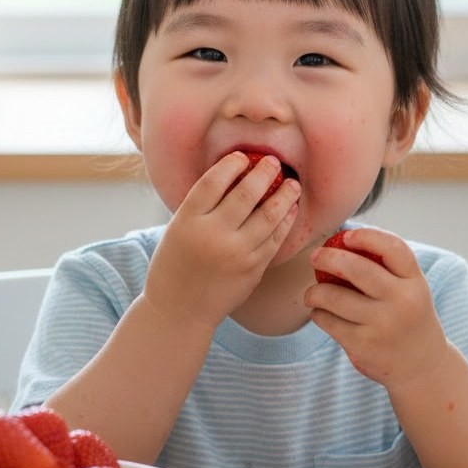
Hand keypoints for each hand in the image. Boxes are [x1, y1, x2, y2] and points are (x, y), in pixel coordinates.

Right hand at [143, 152, 300, 330]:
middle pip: (246, 194)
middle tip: (273, 162)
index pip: (214, 182)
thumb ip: (202, 207)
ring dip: (285, 195)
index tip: (242, 157)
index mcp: (188, 220)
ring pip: (268, 215)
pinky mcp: (253, 270)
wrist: (180, 311)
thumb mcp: (177, 229)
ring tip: (293, 184)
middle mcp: (213, 235)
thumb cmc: (175, 265)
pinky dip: (286, 221)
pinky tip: (291, 210)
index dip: (231, 164)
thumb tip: (235, 177)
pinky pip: (275, 239)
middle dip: (264, 173)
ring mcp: (236, 253)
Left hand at [306, 227, 447, 387]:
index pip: (393, 248)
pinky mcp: (363, 344)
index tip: (346, 236)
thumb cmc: (408, 316)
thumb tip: (340, 242)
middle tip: (315, 257)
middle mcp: (401, 301)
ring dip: (314, 292)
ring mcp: (382, 324)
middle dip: (328, 258)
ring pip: (334, 297)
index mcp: (415, 282)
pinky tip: (320, 313)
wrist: (421, 365)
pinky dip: (318, 314)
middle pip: (356, 269)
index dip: (367, 236)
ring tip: (311, 293)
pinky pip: (328, 321)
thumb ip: (386, 269)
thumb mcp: (411, 290)